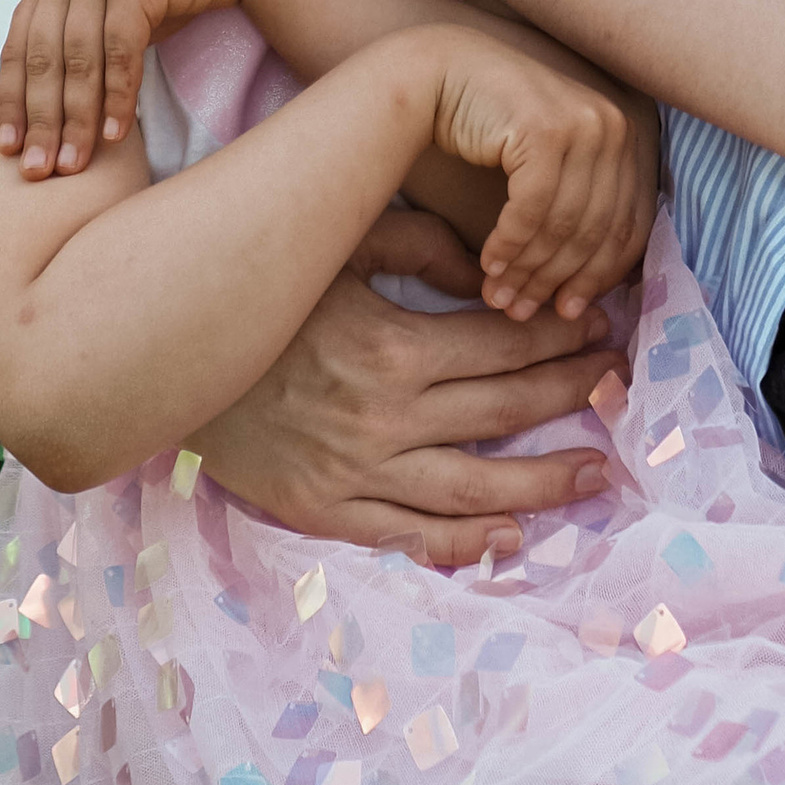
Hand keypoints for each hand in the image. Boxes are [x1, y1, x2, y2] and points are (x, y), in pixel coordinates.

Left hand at [0, 0, 249, 177]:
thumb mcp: (104, 11)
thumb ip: (74, 46)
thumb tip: (48, 114)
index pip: (16, 51)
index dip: (11, 103)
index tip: (8, 151)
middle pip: (43, 60)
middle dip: (40, 121)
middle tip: (39, 171)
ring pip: (78, 60)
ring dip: (76, 118)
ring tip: (74, 164)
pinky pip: (120, 50)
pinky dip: (117, 96)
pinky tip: (115, 134)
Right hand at [186, 214, 624, 566]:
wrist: (163, 363)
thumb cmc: (259, 295)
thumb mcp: (334, 246)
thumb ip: (415, 241)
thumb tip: (484, 265)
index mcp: (395, 349)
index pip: (505, 346)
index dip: (562, 335)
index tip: (603, 324)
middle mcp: (388, 419)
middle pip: (506, 413)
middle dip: (572, 395)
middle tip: (621, 384)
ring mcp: (360, 474)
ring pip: (476, 488)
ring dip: (546, 483)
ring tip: (597, 474)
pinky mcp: (328, 513)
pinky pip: (412, 537)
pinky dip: (467, 543)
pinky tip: (511, 535)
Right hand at [418, 33, 654, 321]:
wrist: (440, 73)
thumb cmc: (492, 125)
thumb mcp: (551, 162)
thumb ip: (577, 203)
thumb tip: (591, 287)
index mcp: (624, 136)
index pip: (628, 225)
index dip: (598, 277)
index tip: (567, 312)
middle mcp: (612, 126)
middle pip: (596, 230)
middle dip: (557, 281)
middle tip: (524, 313)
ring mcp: (583, 124)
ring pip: (563, 226)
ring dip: (528, 271)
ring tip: (500, 298)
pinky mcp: (545, 130)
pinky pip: (532, 210)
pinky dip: (510, 245)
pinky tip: (488, 266)